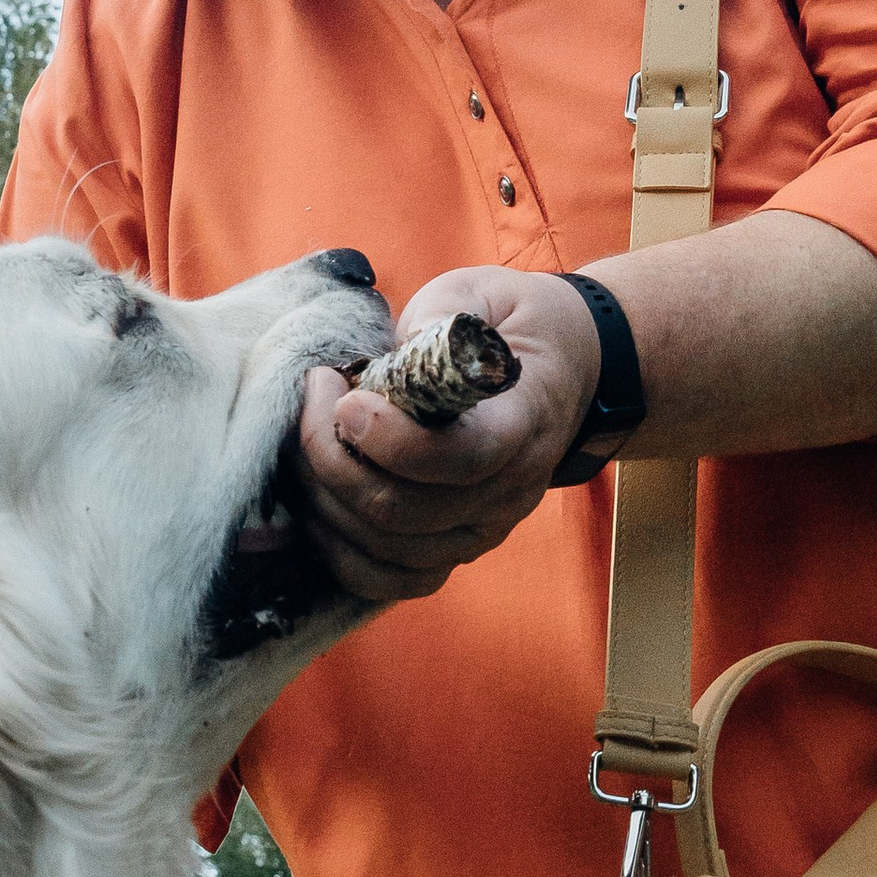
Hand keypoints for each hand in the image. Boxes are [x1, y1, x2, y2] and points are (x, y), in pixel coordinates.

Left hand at [292, 266, 604, 605]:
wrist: (566, 366)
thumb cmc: (509, 324)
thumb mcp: (480, 295)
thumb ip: (435, 321)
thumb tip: (386, 361)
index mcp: (525, 418)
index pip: (463, 457)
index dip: (391, 439)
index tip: (347, 395)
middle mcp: (512, 488)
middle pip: (406, 511)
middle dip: (333, 458)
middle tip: (315, 396)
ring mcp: (488, 527)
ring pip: (390, 549)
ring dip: (327, 500)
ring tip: (310, 439)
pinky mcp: (460, 547)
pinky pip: (397, 582)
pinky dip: (346, 555)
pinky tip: (320, 506)